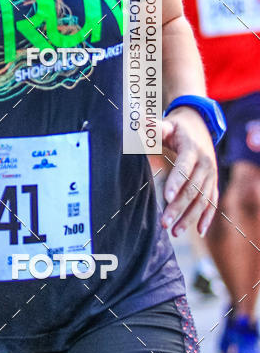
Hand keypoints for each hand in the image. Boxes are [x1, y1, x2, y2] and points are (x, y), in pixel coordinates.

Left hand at [161, 107, 217, 237]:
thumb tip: (138, 121)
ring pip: (202, 199)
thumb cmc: (178, 127)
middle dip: (179, 207)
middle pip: (193, 189)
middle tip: (164, 222)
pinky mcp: (213, 183)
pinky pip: (212, 202)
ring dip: (190, 217)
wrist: (201, 125)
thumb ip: (154, 127)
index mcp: (192, 149)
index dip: (176, 182)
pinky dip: (207, 217)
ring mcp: (212, 174)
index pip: (184, 167)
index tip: (166, 197)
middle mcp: (205, 163)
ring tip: (175, 232)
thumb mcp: (168, 124)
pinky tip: (199, 231)